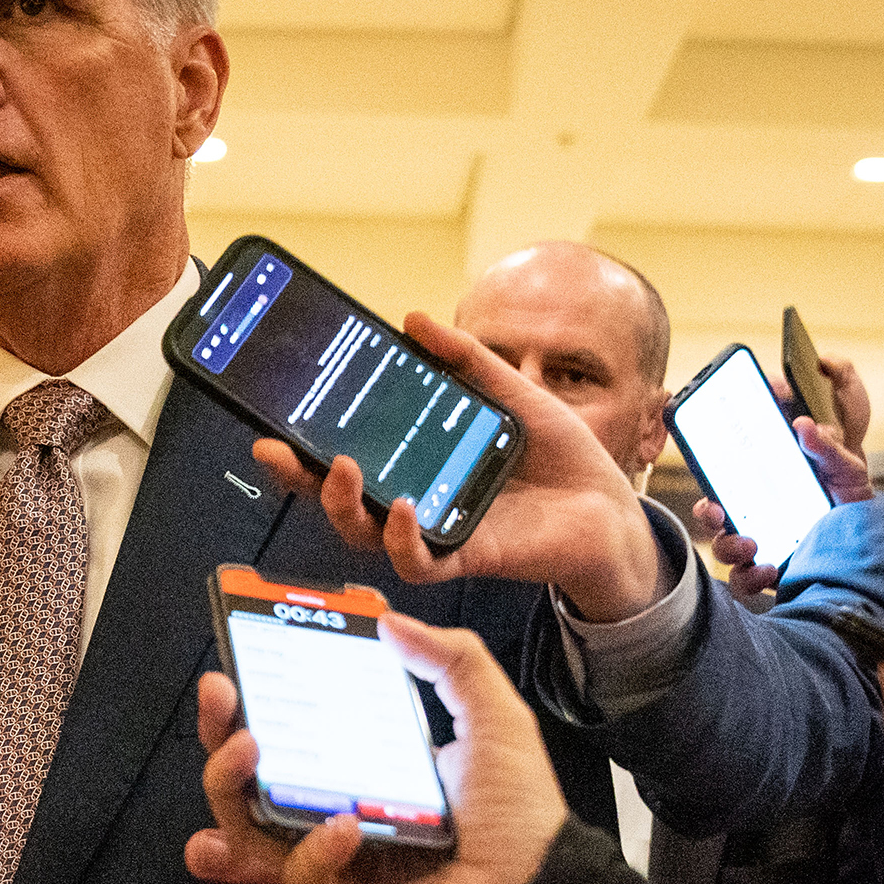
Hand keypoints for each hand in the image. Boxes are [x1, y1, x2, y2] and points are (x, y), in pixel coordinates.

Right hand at [192, 614, 565, 883]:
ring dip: (234, 783)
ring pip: (250, 827)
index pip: (295, 731)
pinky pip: (302, 877)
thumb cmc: (522, 824)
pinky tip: (344, 828)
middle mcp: (341, 813)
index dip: (259, 699)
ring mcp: (335, 864)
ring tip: (249, 746)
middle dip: (222, 734)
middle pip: (252, 778)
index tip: (242, 661)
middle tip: (222, 696)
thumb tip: (393, 622)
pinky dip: (314, 850)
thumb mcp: (497, 722)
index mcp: (370, 770)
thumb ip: (454, 661)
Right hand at [250, 313, 665, 619]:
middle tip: (274, 451)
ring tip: (342, 471)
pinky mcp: (466, 557)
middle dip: (298, 477)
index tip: (273, 420)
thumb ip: (464, 359)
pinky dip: (403, 538)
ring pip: (365, 535)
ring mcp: (437, 532)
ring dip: (343, 505)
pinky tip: (404, 508)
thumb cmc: (561, 459)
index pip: (345, 455)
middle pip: (337, 499)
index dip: (303, 443)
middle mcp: (416, 500)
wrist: (610, 506)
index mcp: (418, 463)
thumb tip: (414, 321)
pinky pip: (419, 562)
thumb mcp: (510, 392)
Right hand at [698, 354, 877, 597]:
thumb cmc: (852, 500)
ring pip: (723, 548)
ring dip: (728, 547)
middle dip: (707, 514)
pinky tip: (769, 571)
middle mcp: (754, 516)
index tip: (717, 471)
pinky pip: (744, 580)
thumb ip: (825, 447)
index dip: (714, 470)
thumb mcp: (843, 468)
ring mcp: (759, 546)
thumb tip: (803, 425)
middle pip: (713, 514)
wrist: (872, 542)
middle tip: (718, 514)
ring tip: (750, 547)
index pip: (726, 478)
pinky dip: (750, 578)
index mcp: (763, 486)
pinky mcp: (767, 573)